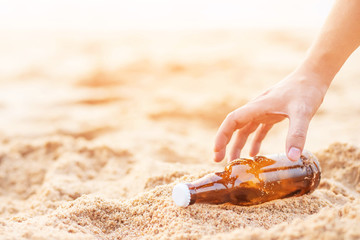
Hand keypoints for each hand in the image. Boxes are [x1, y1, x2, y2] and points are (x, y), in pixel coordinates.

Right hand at [213, 70, 328, 161]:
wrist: (313, 76)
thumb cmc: (306, 90)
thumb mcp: (302, 112)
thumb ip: (297, 134)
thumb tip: (292, 158)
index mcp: (257, 107)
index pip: (232, 121)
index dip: (222, 136)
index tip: (216, 152)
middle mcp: (256, 109)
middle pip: (234, 127)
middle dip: (225, 143)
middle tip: (218, 161)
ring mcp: (264, 112)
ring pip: (245, 130)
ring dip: (238, 145)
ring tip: (235, 163)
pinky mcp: (272, 114)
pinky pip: (258, 130)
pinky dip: (254, 142)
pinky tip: (255, 154)